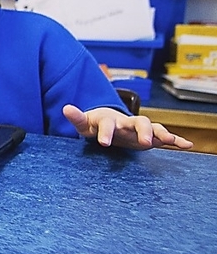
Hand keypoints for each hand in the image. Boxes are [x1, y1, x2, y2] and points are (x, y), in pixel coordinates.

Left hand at [63, 105, 193, 149]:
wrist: (109, 121)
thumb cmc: (95, 123)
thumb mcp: (84, 123)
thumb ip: (76, 117)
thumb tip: (65, 108)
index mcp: (109, 120)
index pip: (108, 124)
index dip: (106, 133)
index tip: (104, 144)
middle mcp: (127, 122)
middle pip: (137, 122)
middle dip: (142, 131)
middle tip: (144, 142)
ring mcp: (139, 127)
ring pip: (152, 126)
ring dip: (160, 133)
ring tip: (168, 141)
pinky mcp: (149, 134)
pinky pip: (164, 135)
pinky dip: (175, 139)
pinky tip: (187, 145)